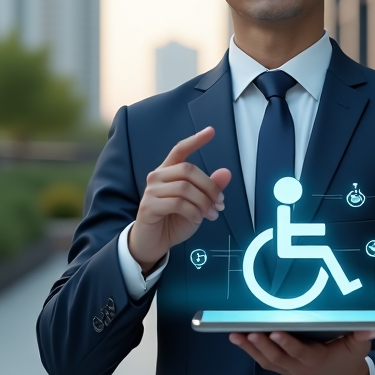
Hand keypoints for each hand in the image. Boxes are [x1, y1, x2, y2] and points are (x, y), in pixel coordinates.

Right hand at [128, 127, 231, 271]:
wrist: (154, 243)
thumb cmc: (175, 220)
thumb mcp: (198, 204)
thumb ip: (209, 189)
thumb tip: (226, 173)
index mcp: (168, 171)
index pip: (180, 150)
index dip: (195, 140)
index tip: (211, 131)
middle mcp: (157, 177)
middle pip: (188, 170)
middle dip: (209, 187)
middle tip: (220, 203)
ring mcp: (151, 191)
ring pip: (185, 188)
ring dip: (204, 203)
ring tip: (211, 215)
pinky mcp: (149, 206)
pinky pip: (178, 204)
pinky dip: (193, 212)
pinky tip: (196, 219)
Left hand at [229, 329, 374, 374]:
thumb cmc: (348, 361)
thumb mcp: (359, 349)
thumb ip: (362, 337)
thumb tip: (371, 328)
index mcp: (316, 359)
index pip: (299, 352)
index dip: (287, 344)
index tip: (275, 332)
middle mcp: (299, 367)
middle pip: (277, 357)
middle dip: (262, 345)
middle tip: (248, 332)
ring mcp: (289, 369)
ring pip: (267, 360)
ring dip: (250, 348)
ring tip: (235, 335)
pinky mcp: (284, 368)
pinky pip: (264, 362)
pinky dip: (251, 352)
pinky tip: (239, 340)